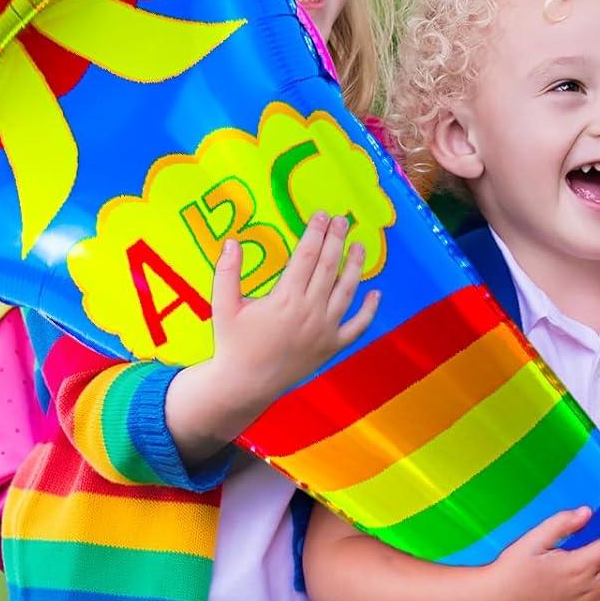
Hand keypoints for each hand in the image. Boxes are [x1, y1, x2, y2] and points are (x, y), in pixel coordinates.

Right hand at [169, 213, 380, 453]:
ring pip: (347, 292)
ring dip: (355, 267)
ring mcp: (324, 331)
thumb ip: (227, 272)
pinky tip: (377, 293)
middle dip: (337, 240)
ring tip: (360, 246)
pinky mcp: (331, 348)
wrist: (244, 385)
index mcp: (285, 299)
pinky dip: (370, 311)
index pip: (306, 256)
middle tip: (344, 220)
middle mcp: (309, 313)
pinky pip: (357, 327)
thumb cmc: (232, 343)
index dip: (316, 233)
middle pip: (329, 268)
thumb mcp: (223, 305)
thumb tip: (232, 240)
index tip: (322, 215)